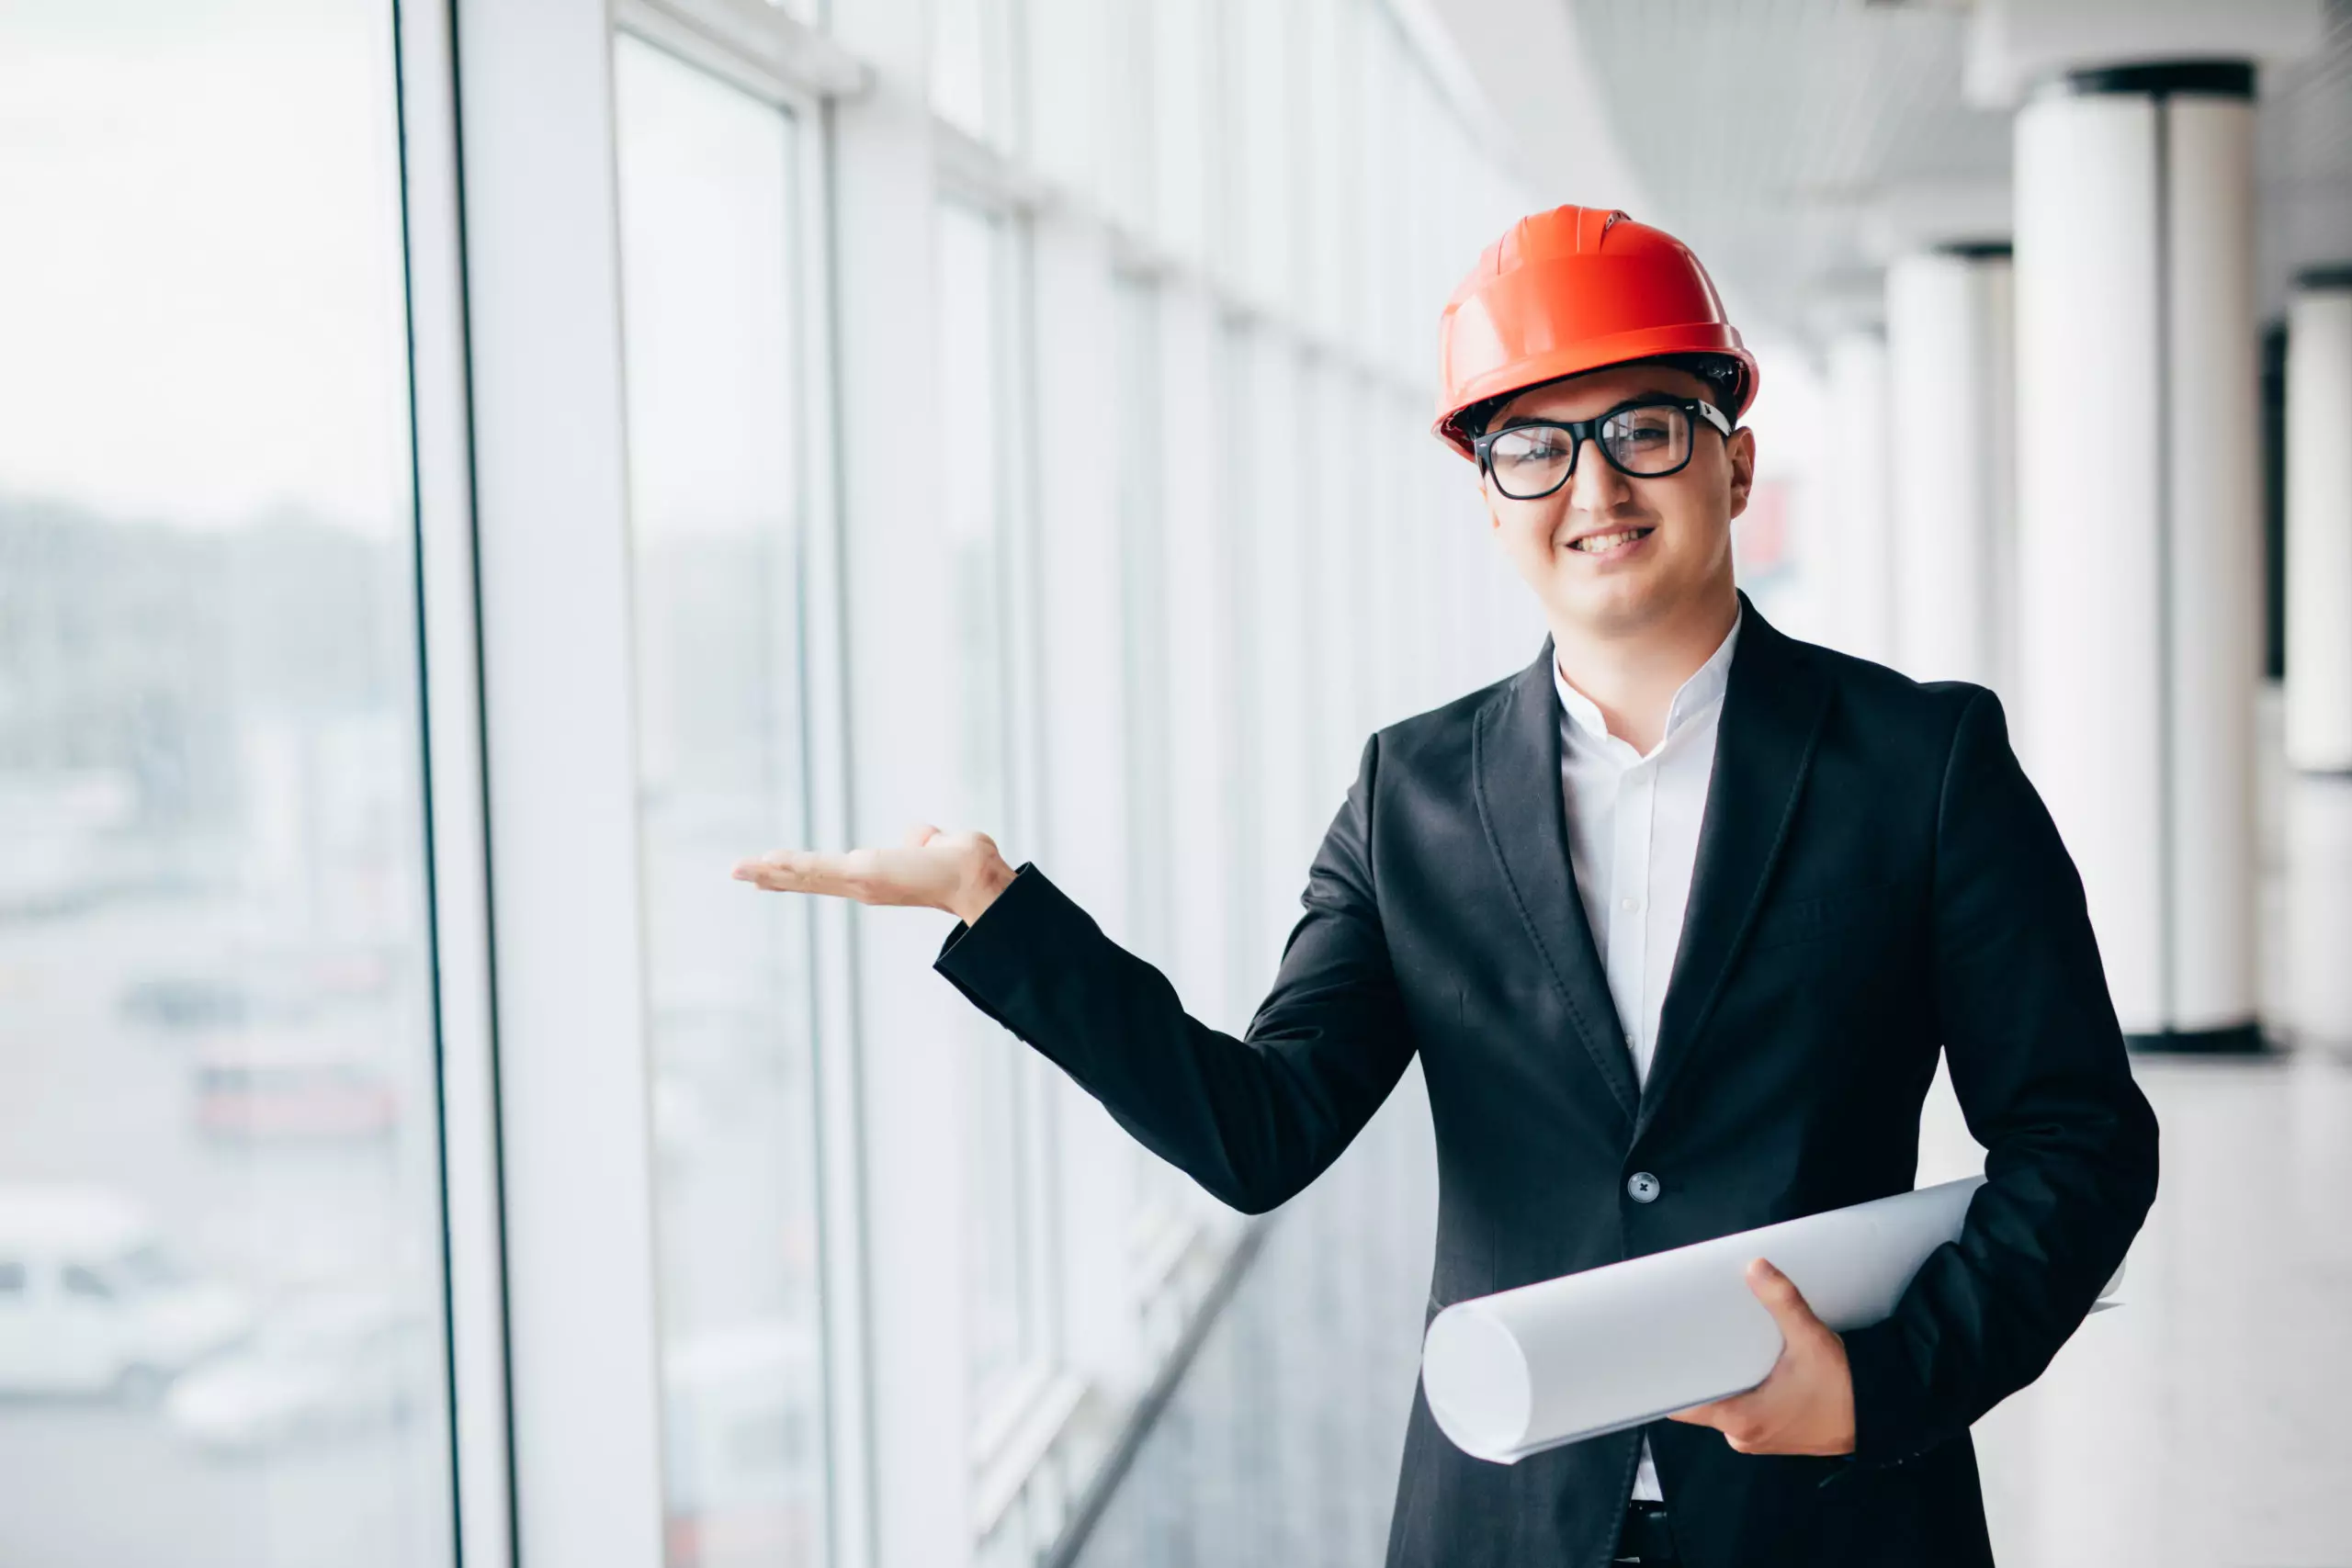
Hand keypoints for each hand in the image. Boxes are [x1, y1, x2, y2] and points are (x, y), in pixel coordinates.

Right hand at [732, 823, 1017, 925]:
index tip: (772, 876)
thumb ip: (924, 841)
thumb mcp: (937, 847)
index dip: (800, 873)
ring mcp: (858, 883)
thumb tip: (921, 836)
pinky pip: (815, 869)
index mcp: (876, 879)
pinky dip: (787, 867)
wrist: (974, 876)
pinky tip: (761, 865)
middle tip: (740, 872)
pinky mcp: (860, 876)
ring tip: (738, 868)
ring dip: (770, 870)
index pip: (829, 875)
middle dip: (773, 876)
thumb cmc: (963, 863)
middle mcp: (863, 886)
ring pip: (804, 874)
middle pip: (808, 878)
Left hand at [1666, 1258, 1854, 1455]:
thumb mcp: (1812, 1340)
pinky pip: (1741, 1410)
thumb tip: (1756, 1267)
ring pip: (1721, 1405)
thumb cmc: (1845, 1388)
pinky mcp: (1771, 1433)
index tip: (1651, 1356)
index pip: (1682, 1407)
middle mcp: (1743, 1435)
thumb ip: (1783, 1303)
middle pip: (1700, 1402)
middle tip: (1684, 1336)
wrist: (1881, 1416)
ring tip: (1710, 1345)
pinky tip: (1741, 1365)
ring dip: (1720, 1379)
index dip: (1665, 1382)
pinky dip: (1739, 1389)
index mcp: (1742, 1419)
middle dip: (1695, 1370)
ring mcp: (1756, 1438)